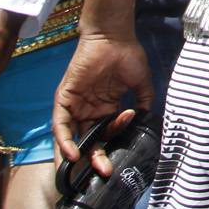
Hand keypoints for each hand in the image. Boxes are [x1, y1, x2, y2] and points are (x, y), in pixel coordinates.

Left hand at [52, 31, 153, 173]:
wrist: (114, 36)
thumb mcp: (141, 83)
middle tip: (105, 171)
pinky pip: (61, 124)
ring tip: (85, 170)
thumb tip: (147, 120)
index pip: (104, 135)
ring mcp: (75, 105)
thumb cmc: (128, 55)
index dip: (109, 149)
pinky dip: (65, 140)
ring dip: (76, 155)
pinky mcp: (64, 98)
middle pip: (87, 140)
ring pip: (70, 137)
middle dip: (95, 158)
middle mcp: (88, 109)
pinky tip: (74, 152)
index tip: (118, 162)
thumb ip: (144, 101)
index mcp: (105, 108)